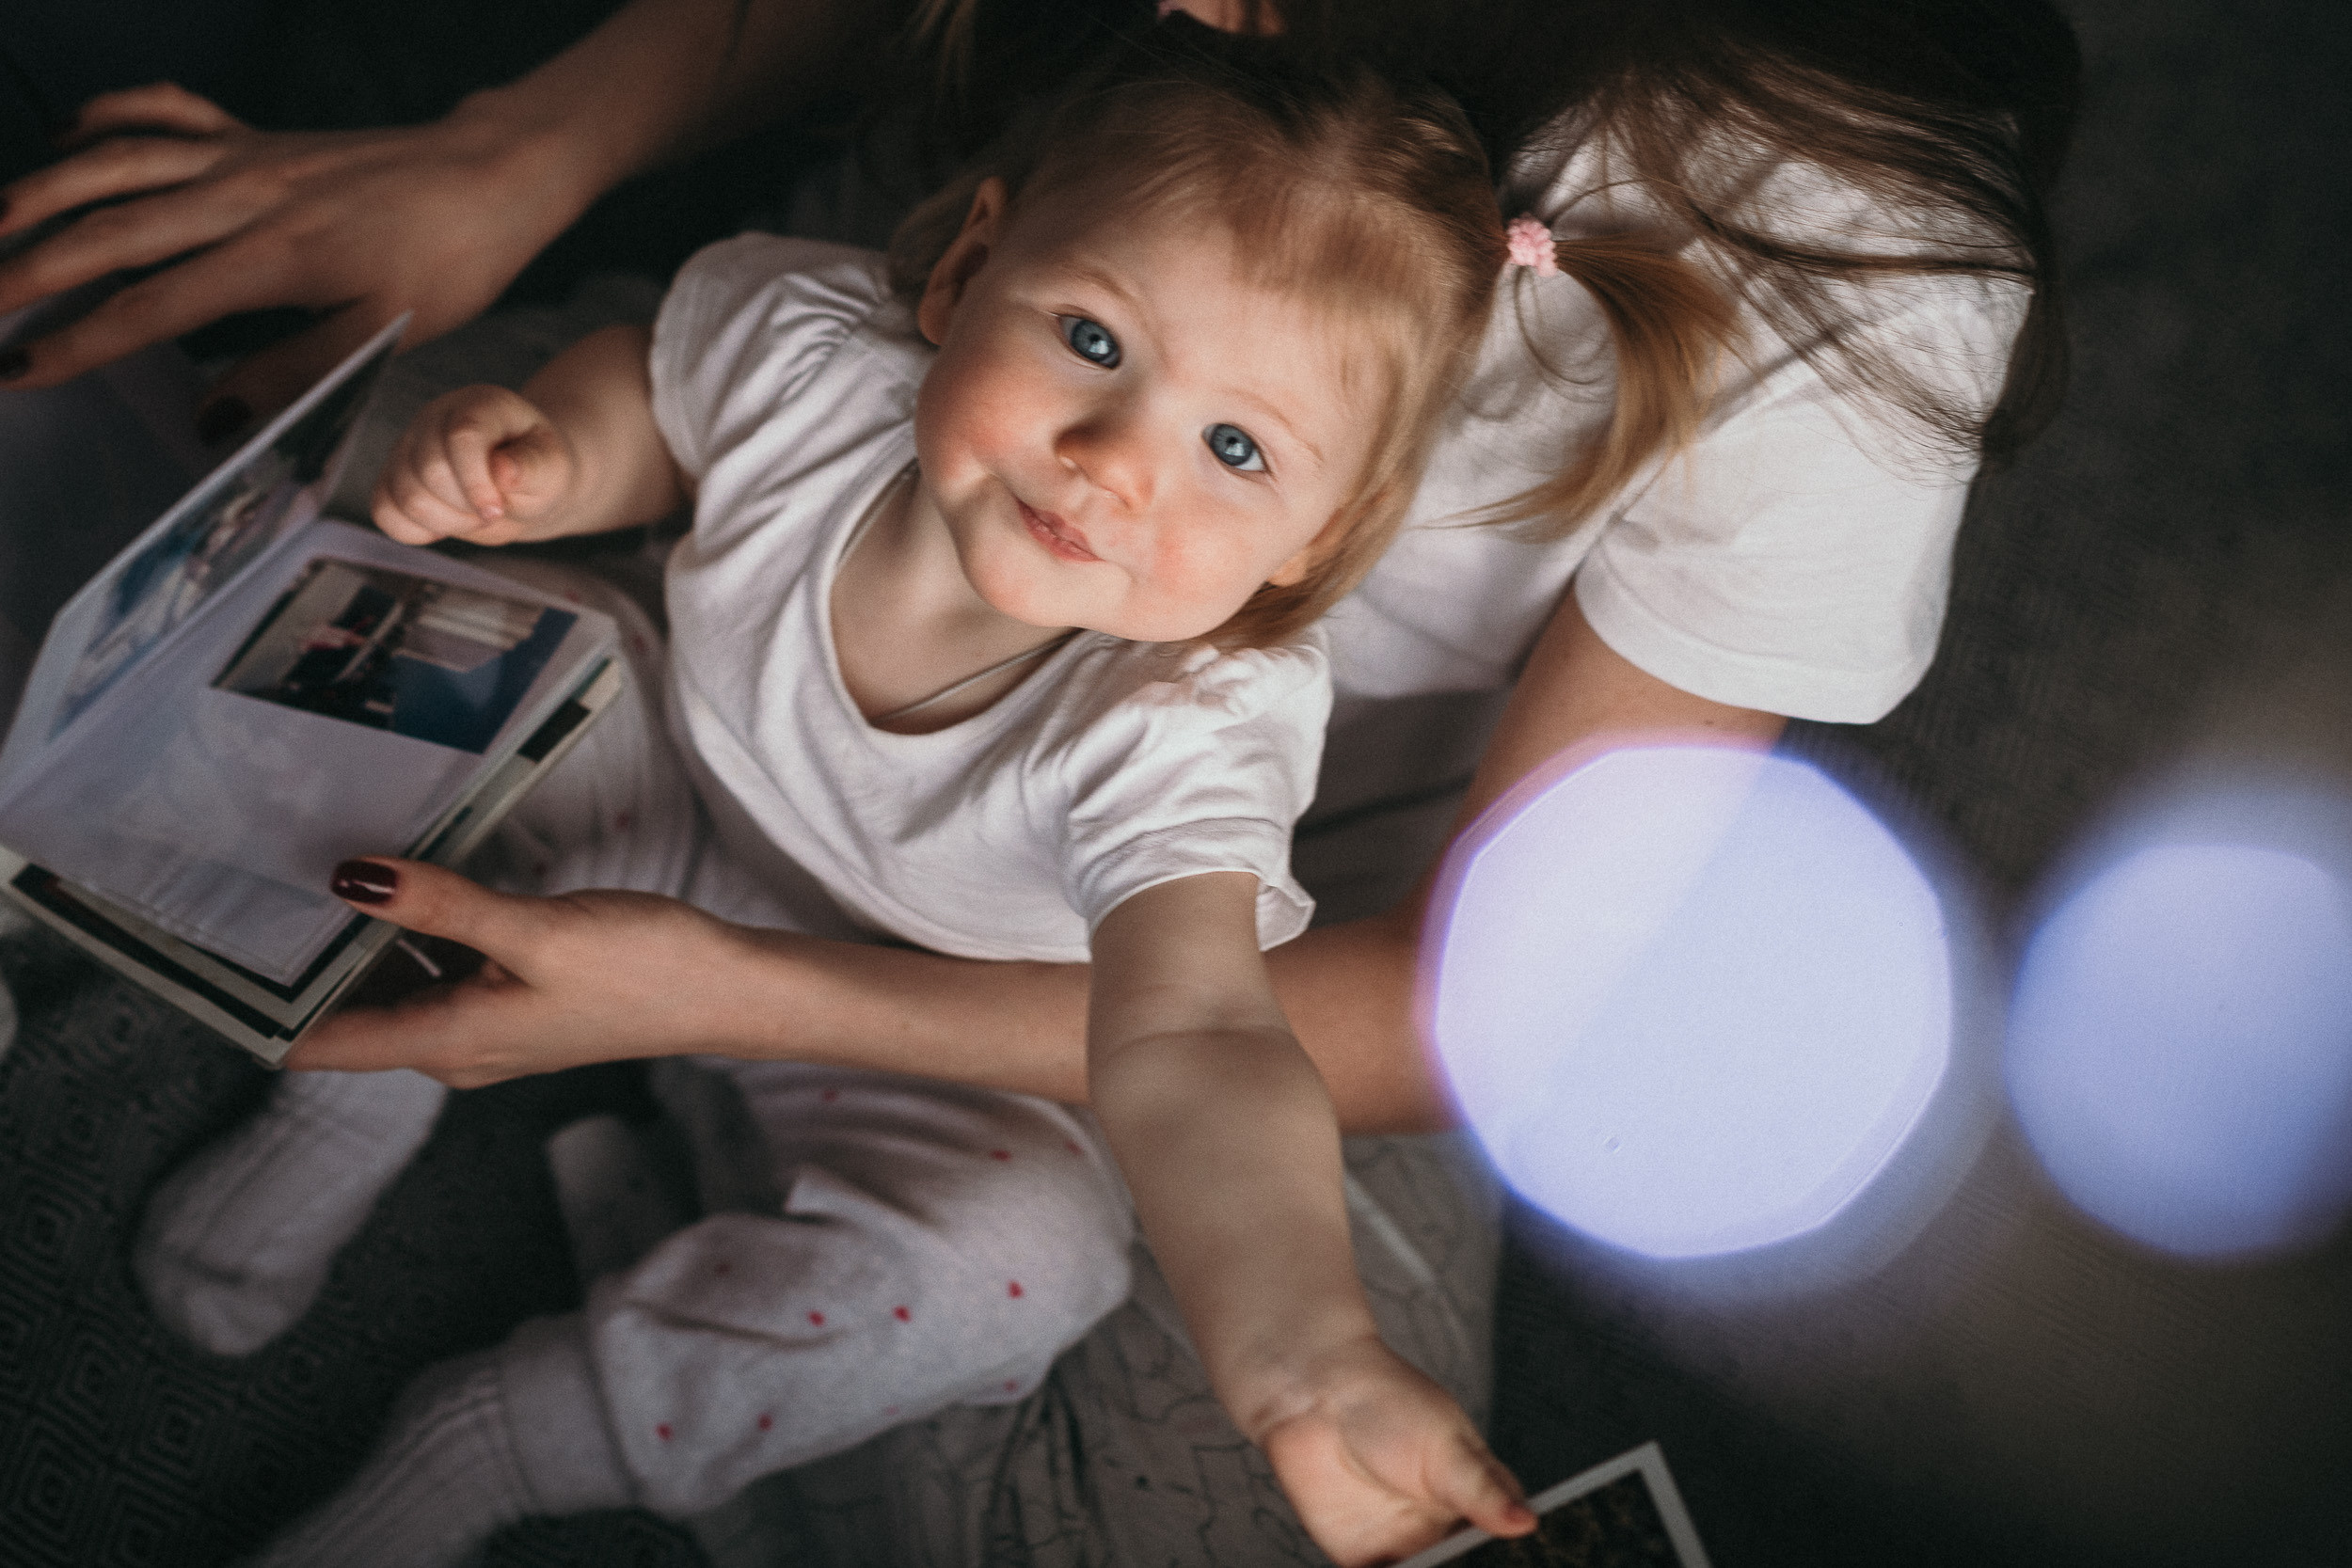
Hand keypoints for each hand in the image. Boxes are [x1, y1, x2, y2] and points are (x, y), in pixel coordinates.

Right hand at [0, 83, 591, 423]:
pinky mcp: (258, 136)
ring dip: (44, 190)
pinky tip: (68, 134)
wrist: (494, 175)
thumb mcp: (385, 332)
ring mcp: (245, 157)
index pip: (151, 307)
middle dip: (29, 269)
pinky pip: (166, 112)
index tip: (21, 369)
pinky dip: (111, 116)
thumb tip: (213, 419)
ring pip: (119, 164)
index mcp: (271, 256)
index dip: (80, 341)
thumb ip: (295, 373)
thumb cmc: (451, 257)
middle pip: (112, 232)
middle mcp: (242, 196)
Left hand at [294, 857, 747, 1085]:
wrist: (728, 990)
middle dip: (304, 959)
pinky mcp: (515, 999)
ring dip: (361, 943)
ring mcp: (486, 1024)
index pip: (318, 1043)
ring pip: (393, 988)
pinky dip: (413, 937)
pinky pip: (437, 972)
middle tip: (258, 881)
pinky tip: (409, 886)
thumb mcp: (535, 931)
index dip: (261, 1004)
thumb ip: (441, 906)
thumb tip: (348, 879)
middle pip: (347, 1013)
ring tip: (320, 871)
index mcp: (447, 1041)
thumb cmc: (643, 970)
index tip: (218, 945)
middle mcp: (455, 1045)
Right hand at [374, 385, 578, 545]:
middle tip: (493, 510)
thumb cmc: (539, 471)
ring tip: (473, 514)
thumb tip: (503, 470)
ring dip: (446, 522)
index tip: (497, 509)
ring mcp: (407, 446)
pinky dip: (415, 531)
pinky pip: (384, 513)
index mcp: (480, 404)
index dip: (476, 481)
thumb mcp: (554, 468)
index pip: (462, 437)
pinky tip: (445, 522)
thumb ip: (536, 467)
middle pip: (430, 471)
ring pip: (405, 496)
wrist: (522, 484)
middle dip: (467, 507)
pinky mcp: (392, 477)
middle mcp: (435, 418)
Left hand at [1254, 1335, 1534, 1566]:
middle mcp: (1444, 1529)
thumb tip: (1525, 1522)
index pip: (1505, 1546)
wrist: (1317, 1396)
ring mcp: (1407, 1547)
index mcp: (1478, 1500)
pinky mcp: (1364, 1561)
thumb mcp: (1446, 1447)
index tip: (1506, 1563)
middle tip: (1458, 1565)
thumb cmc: (1389, 1402)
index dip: (1508, 1561)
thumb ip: (1482, 1491)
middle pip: (1466, 1567)